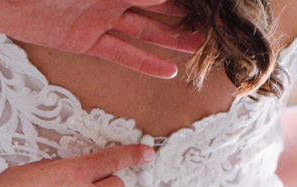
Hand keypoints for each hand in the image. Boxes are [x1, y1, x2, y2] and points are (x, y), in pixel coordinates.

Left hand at [0, 0, 202, 78]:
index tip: (203, 4)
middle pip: (156, 8)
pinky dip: (145, 62)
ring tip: (198, 47)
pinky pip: (122, 53)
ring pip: (145, 31)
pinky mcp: (86, 41)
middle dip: (182, 15)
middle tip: (211, 24)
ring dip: (170, 39)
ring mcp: (100, 20)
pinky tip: (167, 70)